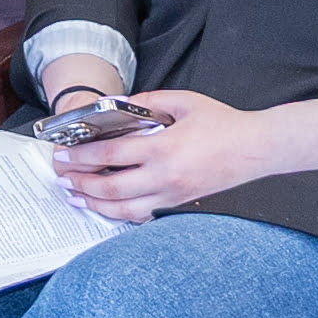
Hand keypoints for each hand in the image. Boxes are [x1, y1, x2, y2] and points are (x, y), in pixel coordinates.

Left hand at [46, 82, 287, 224]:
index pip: (111, 155)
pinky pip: (142, 215)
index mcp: (164, 148)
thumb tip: (119, 105)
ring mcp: (172, 195)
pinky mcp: (179, 204)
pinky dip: (120, 213)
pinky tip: (107, 206)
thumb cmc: (223, 124)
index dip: (83, 157)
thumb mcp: (184, 101)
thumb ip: (148, 102)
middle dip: (80, 183)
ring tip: (76, 196)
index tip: (64, 155)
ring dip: (95, 204)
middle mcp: (165, 177)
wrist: (256, 149)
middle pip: (111, 187)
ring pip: (123, 210)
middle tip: (61, 178)